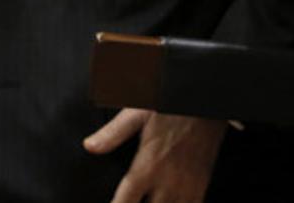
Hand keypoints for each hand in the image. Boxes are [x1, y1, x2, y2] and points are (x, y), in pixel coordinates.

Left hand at [84, 109, 226, 202]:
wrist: (204, 101)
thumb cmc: (169, 104)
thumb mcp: (136, 113)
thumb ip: (112, 134)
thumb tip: (89, 146)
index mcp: (148, 165)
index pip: (126, 200)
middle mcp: (168, 181)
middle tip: (131, 200)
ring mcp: (188, 185)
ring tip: (148, 201)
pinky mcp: (202, 184)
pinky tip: (169, 202)